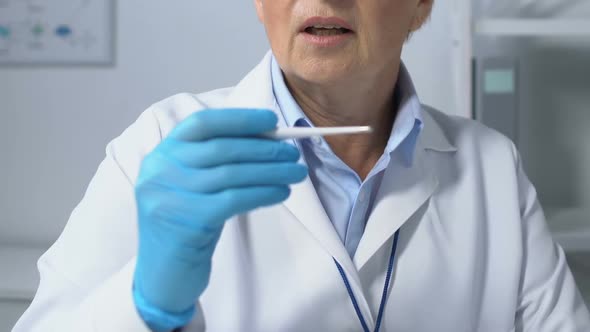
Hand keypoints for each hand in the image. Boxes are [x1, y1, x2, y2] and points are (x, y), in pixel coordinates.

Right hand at [132, 109, 306, 330]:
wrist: (162, 277)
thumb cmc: (187, 225)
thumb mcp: (192, 187)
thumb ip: (216, 161)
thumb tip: (267, 139)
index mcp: (162, 154)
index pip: (202, 124)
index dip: (239, 119)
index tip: (271, 121)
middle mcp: (161, 171)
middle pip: (223, 148)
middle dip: (264, 148)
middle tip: (293, 153)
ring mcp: (171, 195)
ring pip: (233, 173)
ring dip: (272, 171)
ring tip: (296, 173)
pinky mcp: (188, 220)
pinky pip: (236, 198)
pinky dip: (264, 192)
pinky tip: (282, 192)